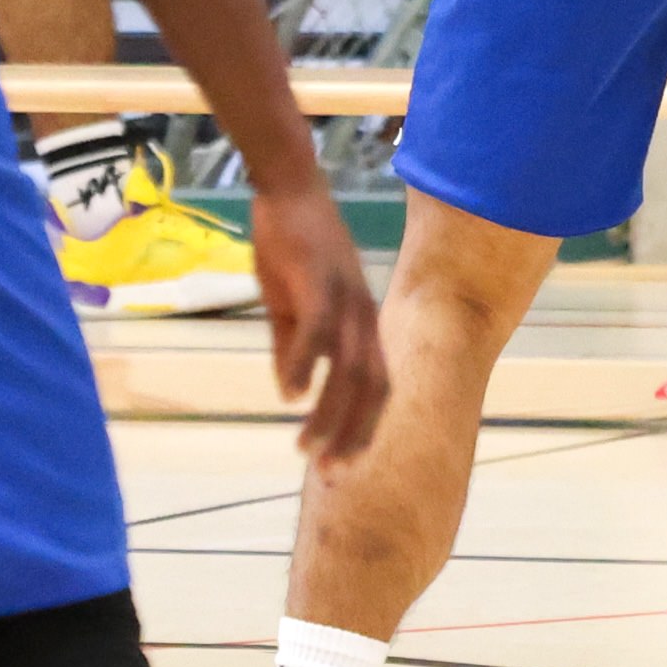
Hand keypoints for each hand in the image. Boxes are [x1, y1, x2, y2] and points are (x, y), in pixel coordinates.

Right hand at [249, 177, 389, 462]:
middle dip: (355, 437)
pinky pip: (317, 332)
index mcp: (362, 324)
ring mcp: (345, 299)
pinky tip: (288, 396)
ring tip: (306, 449)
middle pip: (373, 389)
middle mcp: (363, 316)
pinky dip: (304, 366)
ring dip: (329, 414)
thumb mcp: (288, 306)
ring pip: (349, 370)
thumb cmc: (290, 246)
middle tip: (332, 477)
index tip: (343, 468)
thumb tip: (290, 392)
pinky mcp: (320, 280)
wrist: (288, 189)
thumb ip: (290, 349)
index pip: (378, 389)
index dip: (365, 430)